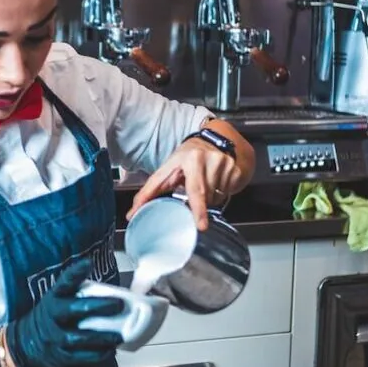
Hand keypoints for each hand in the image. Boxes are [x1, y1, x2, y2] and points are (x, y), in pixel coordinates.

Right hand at [4, 260, 123, 366]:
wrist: (24, 342)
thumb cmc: (52, 315)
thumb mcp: (58, 299)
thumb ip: (78, 293)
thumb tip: (114, 290)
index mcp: (54, 297)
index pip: (64, 282)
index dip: (76, 272)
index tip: (89, 263)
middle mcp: (53, 314)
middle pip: (74, 308)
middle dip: (97, 306)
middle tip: (118, 304)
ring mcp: (55, 336)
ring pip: (79, 336)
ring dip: (101, 336)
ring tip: (119, 335)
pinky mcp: (59, 355)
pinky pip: (79, 356)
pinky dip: (96, 354)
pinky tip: (110, 350)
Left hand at [126, 138, 241, 231]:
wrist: (213, 140)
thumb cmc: (186, 158)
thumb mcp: (167, 170)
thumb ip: (149, 192)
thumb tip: (132, 214)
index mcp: (189, 159)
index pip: (194, 189)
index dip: (198, 209)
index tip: (201, 226)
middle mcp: (208, 159)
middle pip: (205, 196)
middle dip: (198, 204)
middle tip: (196, 208)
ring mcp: (225, 164)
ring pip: (216, 197)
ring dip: (208, 198)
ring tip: (202, 183)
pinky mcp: (235, 169)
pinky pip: (227, 193)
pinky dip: (219, 192)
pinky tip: (214, 181)